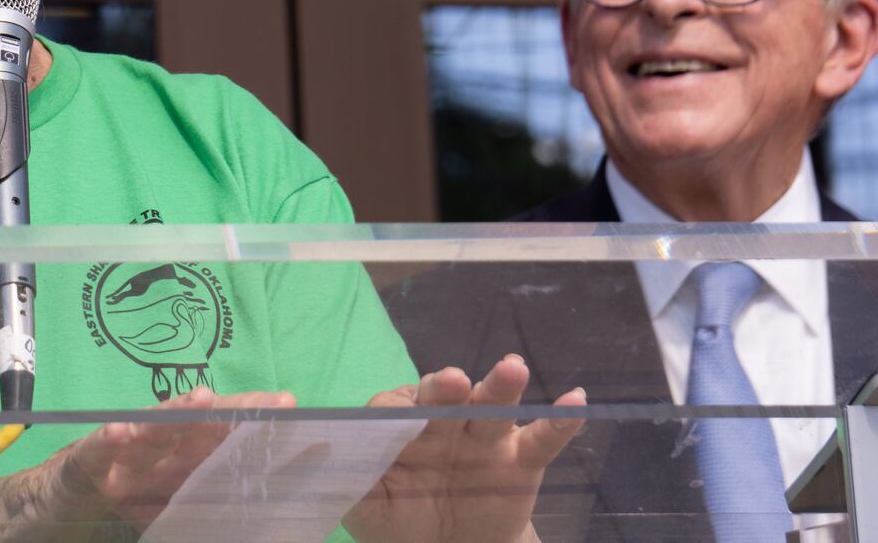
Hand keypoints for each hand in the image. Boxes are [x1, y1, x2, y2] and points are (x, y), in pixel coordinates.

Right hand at [0, 386, 294, 542]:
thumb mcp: (168, 511)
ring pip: (153, 427)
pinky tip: (121, 431)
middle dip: (239, 411)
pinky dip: (108, 440)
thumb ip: (204, 506)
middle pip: (201, 423)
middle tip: (279, 403)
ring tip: (205, 401)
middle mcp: (154, 446)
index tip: (301, 419)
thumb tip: (265, 512)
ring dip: (178, 413)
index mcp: (179, 460)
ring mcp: (119, 450)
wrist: (48, 515)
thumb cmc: (113, 510)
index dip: (262, 428)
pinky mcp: (81, 462)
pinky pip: (96, 450)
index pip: (227, 439)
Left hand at [343, 355, 585, 542]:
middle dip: (447, 389)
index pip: (396, 409)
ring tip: (513, 367)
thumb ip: (347, 481)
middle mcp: (441, 423)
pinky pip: (541, 439)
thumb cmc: (400, 521)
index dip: (401, 409)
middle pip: (444, 400)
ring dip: (502, 387)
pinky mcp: (519, 461)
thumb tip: (313, 450)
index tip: (406, 412)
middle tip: (455, 381)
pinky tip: (575, 402)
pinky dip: (559, 421)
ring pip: (492, 408)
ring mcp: (482, 438)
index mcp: (398, 430)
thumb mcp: (368, 510)